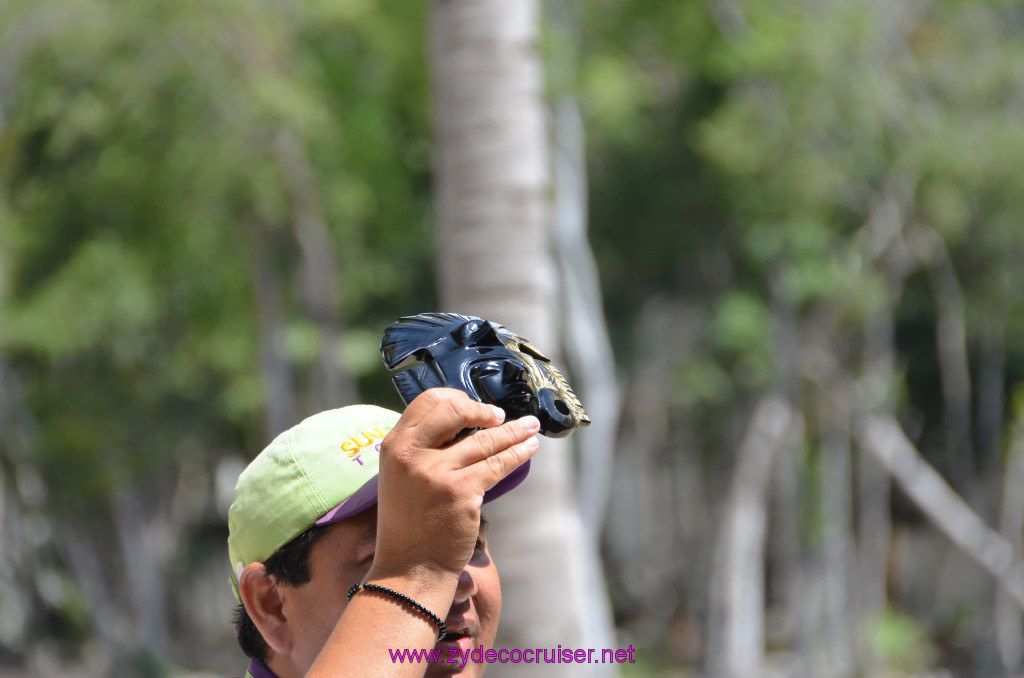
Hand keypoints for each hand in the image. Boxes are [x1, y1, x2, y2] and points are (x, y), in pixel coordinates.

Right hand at [369, 388, 539, 582]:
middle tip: (500, 415)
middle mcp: (412, 454)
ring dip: (514, 430)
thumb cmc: (408, 525)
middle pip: (455, 410)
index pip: (428, 401)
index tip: (473, 405)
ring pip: (485, 439)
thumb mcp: (400, 477)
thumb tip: (461, 424)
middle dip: (484, 410)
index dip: (456, 398)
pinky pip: (498, 463)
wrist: (409, 569)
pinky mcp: (463, 492)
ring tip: (531, 426)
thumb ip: (421, 449)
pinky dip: (519, 453)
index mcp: (394, 446)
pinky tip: (529, 448)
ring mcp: (438, 472)